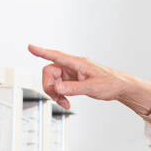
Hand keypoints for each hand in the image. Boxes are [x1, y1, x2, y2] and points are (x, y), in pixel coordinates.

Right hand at [27, 44, 150, 115]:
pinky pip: (59, 86)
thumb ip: (73, 88)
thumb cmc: (110, 83)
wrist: (119, 87)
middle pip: (49, 72)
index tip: (30, 47)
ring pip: (53, 81)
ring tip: (65, 103)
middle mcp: (72, 66)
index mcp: (78, 63)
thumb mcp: (92, 88)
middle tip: (58, 98)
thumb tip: (58, 88)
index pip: (56, 56)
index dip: (42, 52)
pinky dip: (59, 95)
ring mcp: (71, 73)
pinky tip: (66, 102)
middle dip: (49, 86)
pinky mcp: (72, 80)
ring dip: (55, 93)